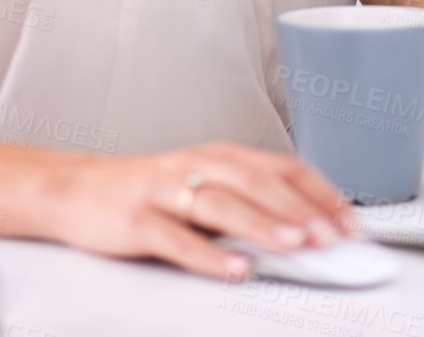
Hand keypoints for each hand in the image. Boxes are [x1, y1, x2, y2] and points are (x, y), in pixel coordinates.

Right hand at [45, 141, 358, 279]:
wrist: (75, 189)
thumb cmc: (148, 189)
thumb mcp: (202, 183)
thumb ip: (246, 200)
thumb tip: (304, 226)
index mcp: (219, 155)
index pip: (282, 168)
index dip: (319, 192)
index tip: (348, 218)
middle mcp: (196, 166)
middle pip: (257, 183)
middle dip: (300, 210)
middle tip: (332, 235)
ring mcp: (165, 192)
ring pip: (221, 205)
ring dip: (263, 224)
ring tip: (294, 244)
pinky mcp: (137, 220)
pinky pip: (177, 239)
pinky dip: (209, 255)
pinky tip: (235, 268)